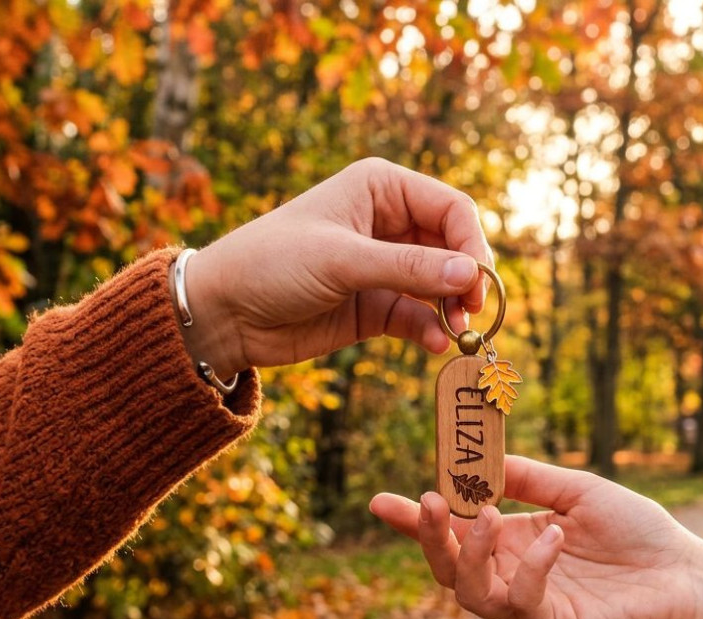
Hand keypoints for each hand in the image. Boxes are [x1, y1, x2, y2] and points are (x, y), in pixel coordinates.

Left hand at [180, 158, 491, 374]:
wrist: (224, 313)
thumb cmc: (271, 263)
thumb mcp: (341, 260)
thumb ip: (408, 268)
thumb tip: (472, 275)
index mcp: (382, 188)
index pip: (452, 209)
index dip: (472, 244)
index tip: (478, 284)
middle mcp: (390, 222)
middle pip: (454, 248)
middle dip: (467, 280)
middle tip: (471, 314)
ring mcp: (385, 266)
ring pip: (441, 285)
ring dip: (453, 309)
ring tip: (457, 335)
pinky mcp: (376, 306)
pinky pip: (419, 316)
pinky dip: (431, 330)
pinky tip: (435, 345)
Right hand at [369, 457, 702, 618]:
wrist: (688, 574)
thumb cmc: (637, 531)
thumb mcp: (578, 490)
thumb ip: (529, 479)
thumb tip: (480, 459)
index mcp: (511, 541)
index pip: (452, 531)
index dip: (414, 520)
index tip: (381, 500)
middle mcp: (511, 575)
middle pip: (446, 567)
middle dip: (428, 536)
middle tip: (425, 502)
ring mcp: (529, 606)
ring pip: (470, 593)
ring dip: (469, 553)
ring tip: (485, 515)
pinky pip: (522, 604)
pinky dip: (529, 568)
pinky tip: (551, 538)